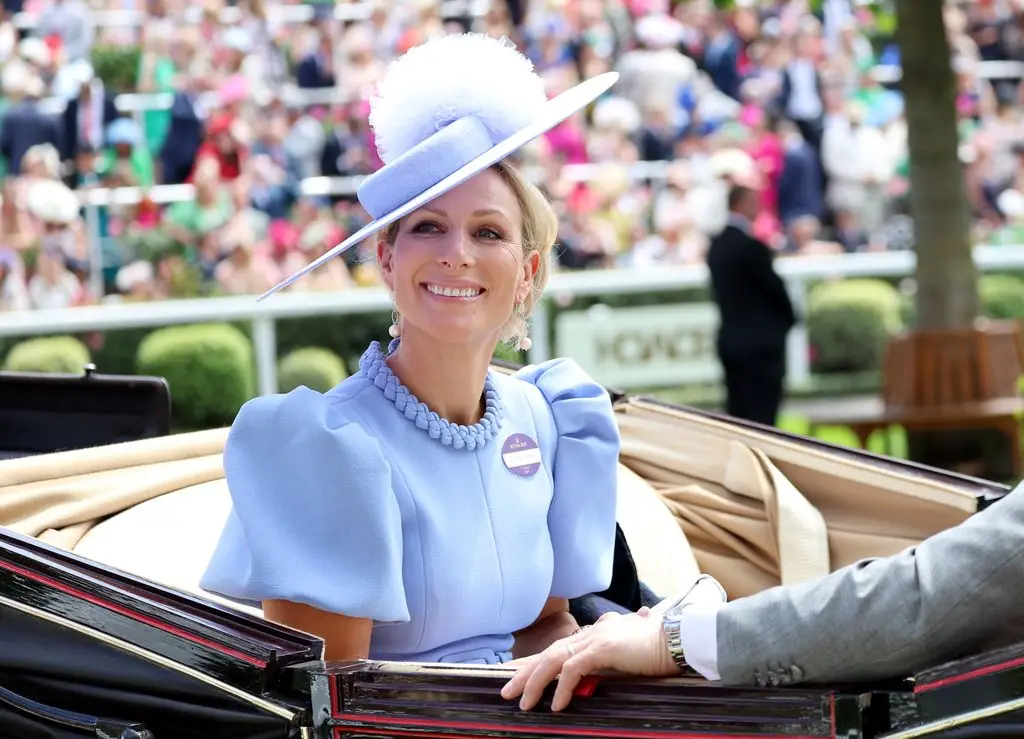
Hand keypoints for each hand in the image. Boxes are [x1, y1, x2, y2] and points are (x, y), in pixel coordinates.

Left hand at [500, 609, 676, 711]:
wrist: (678, 641)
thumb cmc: (659, 651)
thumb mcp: (628, 659)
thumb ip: (609, 664)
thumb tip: (594, 677)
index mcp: (596, 633)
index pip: (558, 648)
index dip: (536, 662)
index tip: (517, 675)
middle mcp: (591, 633)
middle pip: (548, 653)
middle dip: (524, 673)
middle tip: (507, 692)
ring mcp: (595, 638)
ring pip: (553, 659)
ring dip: (535, 682)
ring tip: (524, 703)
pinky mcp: (602, 649)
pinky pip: (573, 670)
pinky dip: (562, 688)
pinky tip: (556, 705)